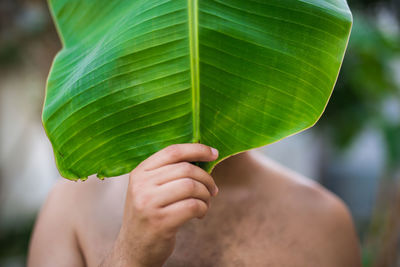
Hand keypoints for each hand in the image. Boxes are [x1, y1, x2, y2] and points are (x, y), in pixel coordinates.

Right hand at [100, 144, 218, 266]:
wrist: (134, 249)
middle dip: (206, 178)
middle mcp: (141, 185)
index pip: (173, 151)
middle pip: (186, 169)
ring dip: (206, 194)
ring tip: (206, 203)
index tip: (214, 153)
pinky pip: (193, 206)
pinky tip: (200, 214)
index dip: (197, 149)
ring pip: (191, 186)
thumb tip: (204, 156)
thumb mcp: (150, 189)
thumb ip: (168, 172)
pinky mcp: (160, 222)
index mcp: (140, 172)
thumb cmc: (150, 215)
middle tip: (213, 189)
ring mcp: (149, 203)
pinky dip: (203, 208)